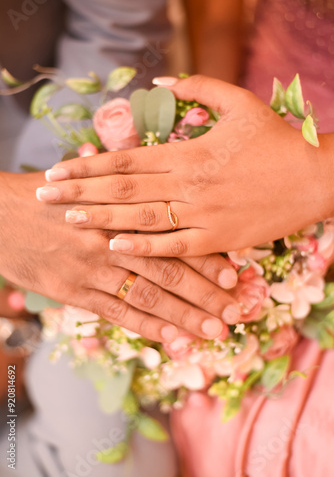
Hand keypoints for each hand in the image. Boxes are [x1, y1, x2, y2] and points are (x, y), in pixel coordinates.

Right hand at [0, 172, 239, 340]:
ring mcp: (92, 268)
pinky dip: (146, 327)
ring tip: (214, 333)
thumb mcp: (90, 185)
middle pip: (169, 270)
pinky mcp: (72, 291)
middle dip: (206, 294)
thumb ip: (128, 199)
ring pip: (148, 296)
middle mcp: (112, 240)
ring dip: (184, 317)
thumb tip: (165, 203)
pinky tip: (172, 340)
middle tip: (237, 312)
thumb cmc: (50, 197)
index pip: (174, 236)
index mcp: (121, 211)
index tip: (235, 274)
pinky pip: (116, 313)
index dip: (207, 257)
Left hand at [41, 75, 333, 256]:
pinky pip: (172, 247)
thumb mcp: (240, 101)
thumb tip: (159, 77)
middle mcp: (188, 184)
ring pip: (140, 219)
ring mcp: (201, 215)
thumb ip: (198, 86)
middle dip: (79, 192)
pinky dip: (142, 248)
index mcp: (189, 152)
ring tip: (68, 218)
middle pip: (123, 189)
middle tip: (44, 196)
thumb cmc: (276, 141)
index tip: (58, 171)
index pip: (126, 159)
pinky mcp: (217, 240)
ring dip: (100, 218)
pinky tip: (113, 247)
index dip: (88, 165)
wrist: (314, 179)